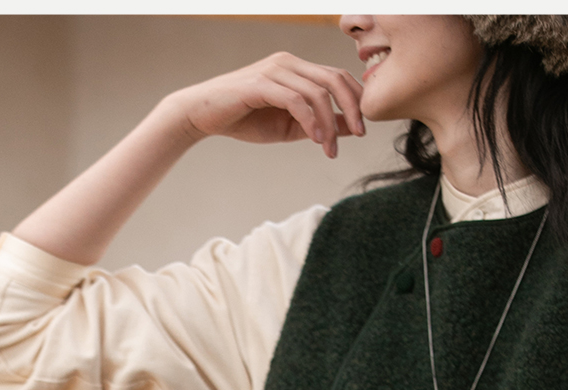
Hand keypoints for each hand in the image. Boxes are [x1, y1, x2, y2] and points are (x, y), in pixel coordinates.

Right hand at [164, 52, 365, 158]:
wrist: (204, 115)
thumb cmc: (245, 119)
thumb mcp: (291, 126)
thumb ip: (320, 123)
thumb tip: (351, 128)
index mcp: (298, 69)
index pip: (338, 76)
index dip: (356, 100)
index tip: (364, 128)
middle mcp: (289, 63)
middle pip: (334, 80)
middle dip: (352, 108)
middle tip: (361, 134)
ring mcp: (275, 70)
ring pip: (317, 92)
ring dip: (329, 124)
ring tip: (329, 148)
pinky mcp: (261, 84)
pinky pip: (295, 100)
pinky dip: (309, 120)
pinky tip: (315, 139)